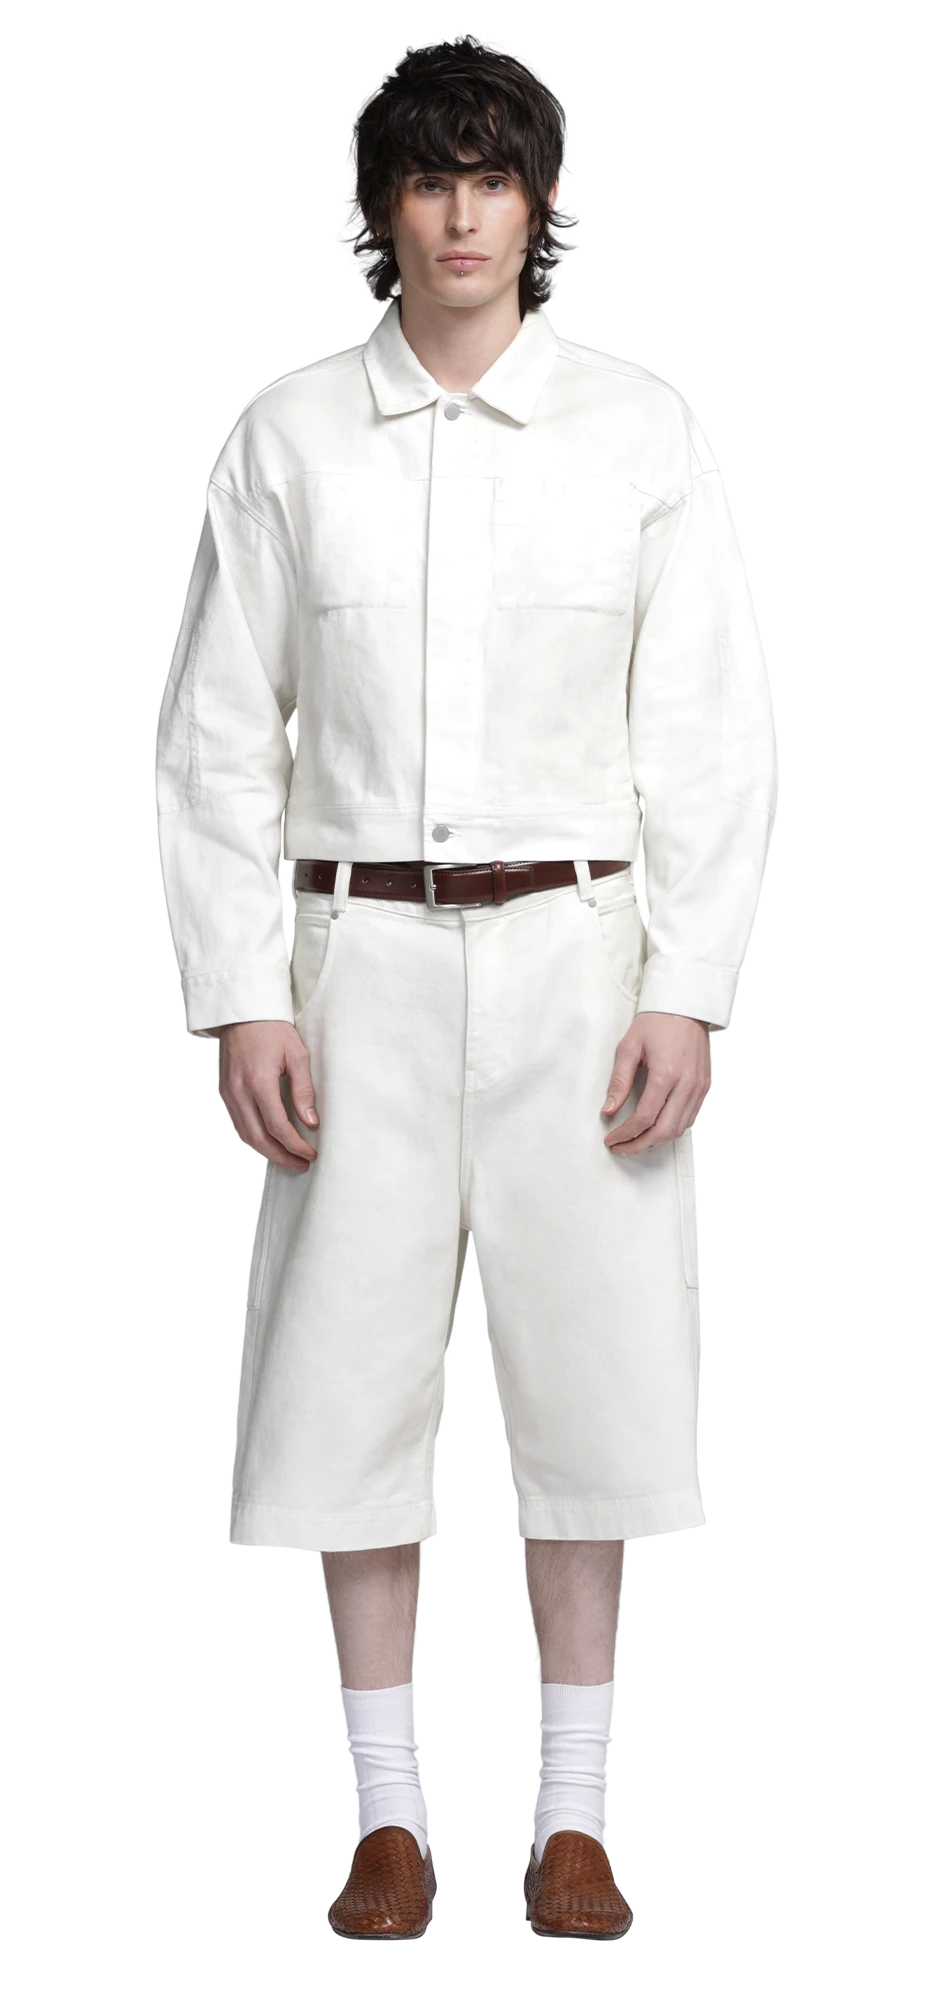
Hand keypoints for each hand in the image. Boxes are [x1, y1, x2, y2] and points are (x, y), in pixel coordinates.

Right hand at [216, 1020, 319, 1171]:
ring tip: (287, 1157)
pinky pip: (237, 1124)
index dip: (295, 1146)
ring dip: (266, 1152)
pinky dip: (252, 1138)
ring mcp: (228, 1094)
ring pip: (245, 1136)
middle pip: (259, 1139)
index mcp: (259, 1082)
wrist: (242, 1012)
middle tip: (301, 1164)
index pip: (278, 1127)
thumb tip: (311, 1122)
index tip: (311, 1153)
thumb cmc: (272, 1029)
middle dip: (281, 1156)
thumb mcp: (296, 1055)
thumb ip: (304, 1090)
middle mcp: (239, 1092)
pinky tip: (268, 1142)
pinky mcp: (224, 1092)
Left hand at [601, 1012, 710, 1155]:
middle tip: (620, 1148)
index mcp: (667, 1074)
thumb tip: (608, 1110)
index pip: (645, 1118)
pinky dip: (672, 1130)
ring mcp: (699, 1087)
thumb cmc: (655, 1022)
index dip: (625, 1134)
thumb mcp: (629, 1047)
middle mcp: (688, 1084)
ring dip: (656, 1142)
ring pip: (679, 1129)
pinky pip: (690, 1119)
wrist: (686, 1006)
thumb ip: (619, 1081)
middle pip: (664, 1131)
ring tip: (635, 1143)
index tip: (611, 1139)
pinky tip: (655, 1130)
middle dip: (639, 1146)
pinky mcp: (705, 1087)